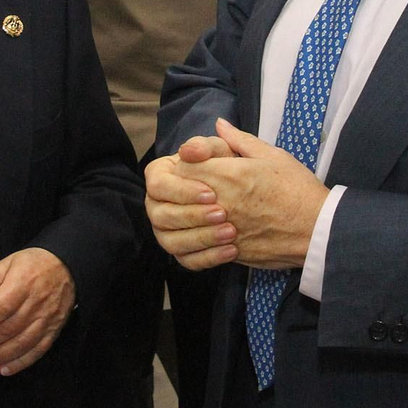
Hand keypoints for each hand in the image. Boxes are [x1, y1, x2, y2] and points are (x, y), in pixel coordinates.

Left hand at [0, 247, 74, 375]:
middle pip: (9, 329)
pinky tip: (4, 369)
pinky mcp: (54, 330)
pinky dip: (20, 362)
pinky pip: (37, 350)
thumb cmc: (32, 265)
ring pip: (21, 343)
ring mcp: (46, 320)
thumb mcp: (7, 263)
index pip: (1, 308)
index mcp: (22, 284)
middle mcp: (36, 304)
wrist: (66, 267)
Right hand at [146, 131, 240, 270]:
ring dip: (201, 238)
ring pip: (172, 242)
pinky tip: (232, 250)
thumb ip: (206, 146)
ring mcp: (166, 231)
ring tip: (231, 233)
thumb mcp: (224, 152)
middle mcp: (157, 205)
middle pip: (161, 216)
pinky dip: (209, 258)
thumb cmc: (230, 167)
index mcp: (161, 176)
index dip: (181, 190)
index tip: (211, 193)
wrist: (249, 197)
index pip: (158, 184)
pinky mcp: (182, 252)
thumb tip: (189, 150)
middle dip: (193, 216)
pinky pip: (188, 261)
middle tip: (223, 214)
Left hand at [150, 118, 326, 270]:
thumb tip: (219, 125)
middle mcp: (219, 202)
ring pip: (176, 225)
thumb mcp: (272, 155)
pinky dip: (190, 245)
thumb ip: (239, 141)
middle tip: (185, 187)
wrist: (318, 228)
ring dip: (177, 216)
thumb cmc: (297, 188)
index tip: (193, 161)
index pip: (182, 164)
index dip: (183, 161)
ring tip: (188, 211)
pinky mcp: (227, 251)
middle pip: (173, 193)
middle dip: (172, 188)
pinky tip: (198, 236)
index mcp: (228, 174)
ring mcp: (220, 229)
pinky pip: (193, 252)